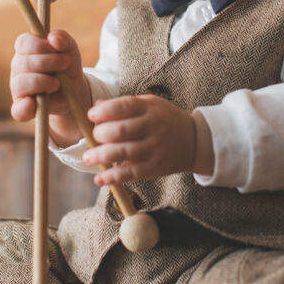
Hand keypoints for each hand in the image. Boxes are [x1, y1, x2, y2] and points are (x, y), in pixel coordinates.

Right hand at [10, 31, 90, 144]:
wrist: (74, 90)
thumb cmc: (67, 66)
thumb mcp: (70, 49)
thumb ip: (63, 38)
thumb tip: (53, 38)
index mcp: (25, 50)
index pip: (23, 42)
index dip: (40, 45)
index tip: (57, 49)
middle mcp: (18, 68)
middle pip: (23, 63)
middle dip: (48, 62)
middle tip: (65, 63)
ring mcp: (18, 88)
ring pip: (20, 83)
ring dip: (42, 82)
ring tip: (57, 83)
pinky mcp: (22, 107)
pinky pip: (18, 110)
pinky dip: (25, 107)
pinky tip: (34, 103)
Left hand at [83, 94, 197, 184]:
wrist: (195, 140)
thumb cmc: (166, 120)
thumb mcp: (150, 105)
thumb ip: (125, 104)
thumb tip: (97, 105)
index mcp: (150, 108)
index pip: (124, 106)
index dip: (104, 111)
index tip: (91, 115)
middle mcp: (153, 127)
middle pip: (121, 130)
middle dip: (101, 134)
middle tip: (94, 137)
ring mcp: (154, 148)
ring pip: (123, 152)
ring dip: (101, 156)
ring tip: (88, 158)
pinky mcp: (155, 167)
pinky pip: (131, 173)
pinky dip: (113, 177)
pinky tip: (99, 179)